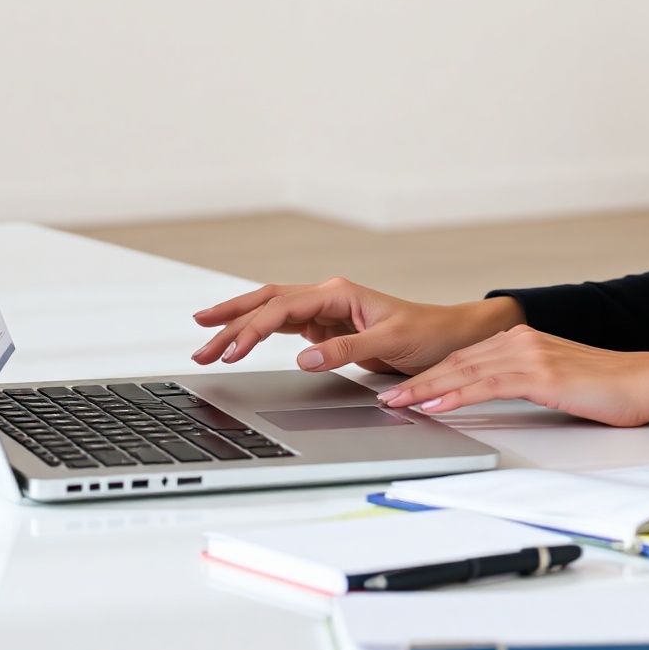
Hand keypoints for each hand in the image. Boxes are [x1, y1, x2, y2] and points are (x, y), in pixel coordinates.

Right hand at [190, 278, 522, 373]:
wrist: (449, 337)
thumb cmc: (427, 333)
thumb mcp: (390, 342)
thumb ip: (346, 348)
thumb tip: (304, 355)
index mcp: (338, 293)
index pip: (282, 309)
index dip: (253, 328)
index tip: (231, 350)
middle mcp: (327, 297)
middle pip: (266, 304)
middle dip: (230, 321)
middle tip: (199, 342)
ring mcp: (324, 312)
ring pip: (269, 313)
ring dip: (238, 327)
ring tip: (205, 344)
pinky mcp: (326, 329)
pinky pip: (282, 327)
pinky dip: (257, 334)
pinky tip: (237, 342)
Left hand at [377, 328, 648, 428]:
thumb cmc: (611, 388)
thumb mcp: (558, 382)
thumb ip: (527, 383)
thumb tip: (497, 396)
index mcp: (525, 341)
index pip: (467, 357)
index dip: (432, 373)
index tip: (405, 388)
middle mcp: (523, 341)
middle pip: (457, 361)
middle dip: (418, 380)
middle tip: (387, 396)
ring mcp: (531, 355)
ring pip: (465, 371)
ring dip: (426, 388)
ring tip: (397, 402)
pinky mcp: (541, 374)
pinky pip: (487, 385)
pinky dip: (455, 394)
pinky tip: (434, 404)